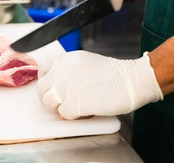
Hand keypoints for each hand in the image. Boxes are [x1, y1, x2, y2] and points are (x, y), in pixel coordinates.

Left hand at [37, 51, 162, 119]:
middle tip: (60, 102)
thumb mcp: (85, 61)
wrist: (131, 80)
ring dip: (58, 108)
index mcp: (66, 59)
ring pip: (48, 102)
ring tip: (71, 108)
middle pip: (42, 88)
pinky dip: (72, 116)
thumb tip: (57, 82)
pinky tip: (83, 111)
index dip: (46, 80)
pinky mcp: (75, 103)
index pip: (42, 68)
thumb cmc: (113, 73)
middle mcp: (62, 71)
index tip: (52, 86)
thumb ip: (68, 69)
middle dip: (49, 97)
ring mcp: (67, 87)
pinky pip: (63, 114)